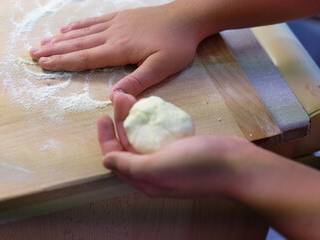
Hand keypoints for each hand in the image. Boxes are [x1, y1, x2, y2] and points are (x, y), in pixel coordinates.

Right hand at [30, 3, 205, 97]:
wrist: (188, 17)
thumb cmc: (177, 44)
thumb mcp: (162, 67)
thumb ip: (138, 80)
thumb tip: (113, 95)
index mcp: (119, 49)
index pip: (85, 58)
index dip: (63, 62)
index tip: (44, 64)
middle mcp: (112, 35)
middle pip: (77, 44)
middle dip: (54, 50)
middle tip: (32, 53)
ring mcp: (115, 24)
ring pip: (82, 32)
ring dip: (60, 39)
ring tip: (42, 42)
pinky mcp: (121, 17)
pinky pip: (94, 21)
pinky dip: (78, 25)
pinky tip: (68, 28)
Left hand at [97, 93, 251, 197]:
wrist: (236, 165)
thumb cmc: (197, 167)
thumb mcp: (158, 167)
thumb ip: (129, 165)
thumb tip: (105, 161)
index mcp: (145, 179)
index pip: (116, 157)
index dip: (106, 138)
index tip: (103, 117)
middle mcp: (154, 171)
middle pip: (129, 144)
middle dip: (122, 121)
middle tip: (121, 97)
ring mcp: (168, 159)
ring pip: (143, 137)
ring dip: (135, 118)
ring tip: (132, 98)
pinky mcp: (181, 149)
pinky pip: (159, 134)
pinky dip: (152, 121)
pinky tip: (152, 109)